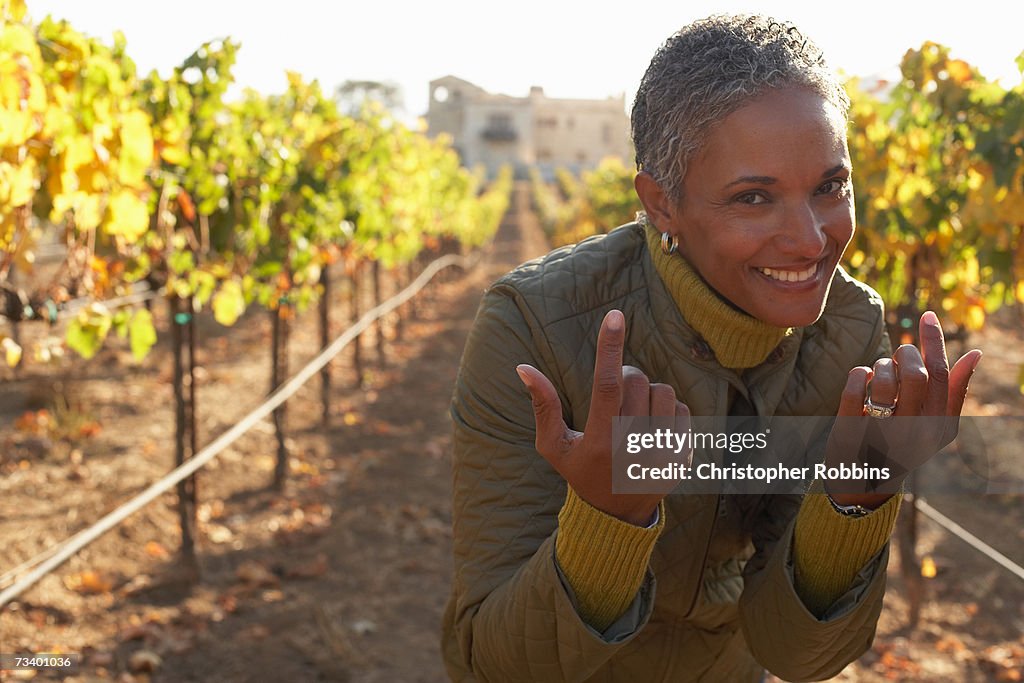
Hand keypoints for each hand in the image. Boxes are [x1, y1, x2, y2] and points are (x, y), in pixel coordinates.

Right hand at [516, 309, 689, 525]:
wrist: (617, 516)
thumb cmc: (580, 471)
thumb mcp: (554, 445)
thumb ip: (543, 405)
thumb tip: (523, 367)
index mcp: (599, 442)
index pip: (607, 385)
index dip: (610, 347)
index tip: (615, 316)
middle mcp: (633, 448)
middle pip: (636, 381)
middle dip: (625, 376)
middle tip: (614, 397)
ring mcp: (662, 454)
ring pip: (663, 391)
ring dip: (647, 393)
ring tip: (633, 415)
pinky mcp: (683, 457)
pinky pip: (683, 409)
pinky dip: (667, 410)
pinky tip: (652, 428)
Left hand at [826, 310, 981, 506]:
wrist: (864, 482)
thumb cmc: (903, 442)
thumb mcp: (934, 423)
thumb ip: (953, 391)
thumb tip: (975, 354)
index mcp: (937, 428)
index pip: (941, 376)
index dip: (934, 341)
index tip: (928, 315)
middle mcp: (913, 433)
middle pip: (914, 373)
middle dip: (904, 354)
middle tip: (898, 356)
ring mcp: (881, 434)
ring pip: (882, 378)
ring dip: (879, 366)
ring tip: (878, 374)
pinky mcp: (849, 432)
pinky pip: (853, 388)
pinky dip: (857, 375)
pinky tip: (861, 379)